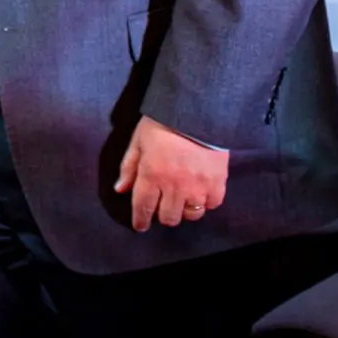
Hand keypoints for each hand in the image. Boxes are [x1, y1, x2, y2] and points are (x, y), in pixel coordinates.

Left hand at [115, 114, 228, 230]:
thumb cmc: (163, 123)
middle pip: (168, 217)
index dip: (140, 220)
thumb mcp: (138, 141)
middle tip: (162, 206)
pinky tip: (200, 193)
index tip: (140, 226)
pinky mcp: (218, 183)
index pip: (143, 207)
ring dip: (183, 210)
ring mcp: (198, 186)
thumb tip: (120, 189)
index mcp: (152, 175)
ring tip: (181, 199)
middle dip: (162, 215)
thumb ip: (129, 168)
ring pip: (191, 215)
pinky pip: (212, 205)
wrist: (198, 112)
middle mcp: (174, 186)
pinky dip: (205, 202)